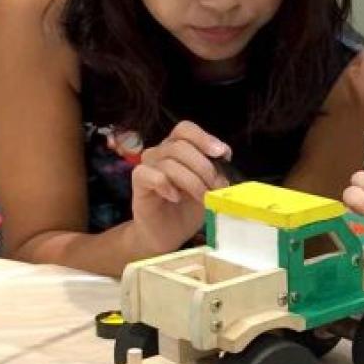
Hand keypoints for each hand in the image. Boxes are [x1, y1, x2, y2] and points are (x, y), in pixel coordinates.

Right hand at [130, 121, 230, 254]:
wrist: (167, 234)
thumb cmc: (188, 208)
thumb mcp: (208, 187)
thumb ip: (215, 171)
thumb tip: (225, 158)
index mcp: (178, 147)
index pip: (186, 129)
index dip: (204, 138)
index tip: (223, 154)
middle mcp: (160, 151)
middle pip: (181, 146)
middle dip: (204, 168)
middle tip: (216, 188)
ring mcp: (148, 165)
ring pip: (170, 163)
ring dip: (192, 182)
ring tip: (202, 198)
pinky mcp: (138, 182)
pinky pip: (151, 175)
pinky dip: (167, 185)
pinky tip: (176, 197)